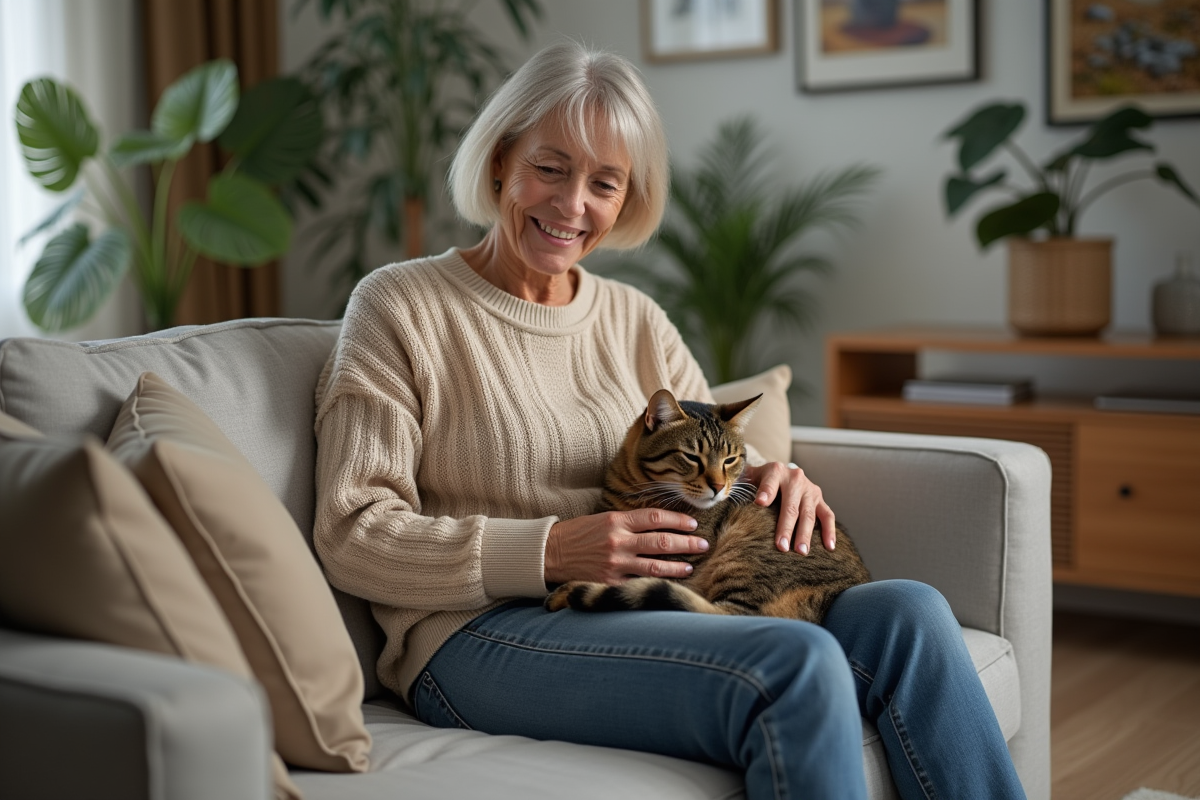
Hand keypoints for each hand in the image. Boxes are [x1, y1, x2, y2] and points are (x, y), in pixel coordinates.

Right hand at [544, 509, 709, 584]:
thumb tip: (660, 524)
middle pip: (662, 542)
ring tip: (690, 566)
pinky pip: (639, 584)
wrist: (550, 554)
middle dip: (687, 543)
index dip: (678, 520)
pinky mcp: (610, 583)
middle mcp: (618, 541)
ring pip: (656, 566)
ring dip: (678, 566)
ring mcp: (615, 564)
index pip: (655, 517)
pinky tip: (669, 584)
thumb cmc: (578, 534)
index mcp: (616, 520)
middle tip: (703, 545)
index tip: (693, 524)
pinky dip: (656, 584)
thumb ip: (629, 522)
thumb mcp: (602, 519)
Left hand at [742, 461, 835, 555]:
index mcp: (775, 471)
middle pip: (791, 505)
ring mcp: (810, 489)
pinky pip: (828, 516)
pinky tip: (829, 547)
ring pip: (809, 514)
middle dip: (786, 527)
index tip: (760, 503)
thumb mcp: (747, 478)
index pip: (770, 482)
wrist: (778, 472)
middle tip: (781, 546)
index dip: (765, 492)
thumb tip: (721, 496)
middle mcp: (795, 478)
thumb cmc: (757, 481)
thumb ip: (737, 486)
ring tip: (801, 552)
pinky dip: (830, 531)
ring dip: (805, 534)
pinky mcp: (820, 500)